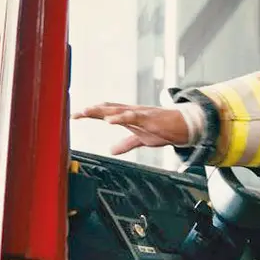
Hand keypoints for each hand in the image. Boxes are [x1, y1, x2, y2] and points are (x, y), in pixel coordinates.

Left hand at [71, 102, 188, 154]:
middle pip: (107, 108)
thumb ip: (126, 144)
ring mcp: (140, 113)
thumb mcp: (141, 139)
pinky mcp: (149, 118)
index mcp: (128, 116)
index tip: (74, 116)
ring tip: (87, 112)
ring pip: (117, 110)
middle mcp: (131, 111)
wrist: (184, 125)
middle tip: (75, 113)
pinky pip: (132, 116)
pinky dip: (120, 117)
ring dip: (101, 111)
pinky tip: (110, 120)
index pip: (105, 112)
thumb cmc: (164, 129)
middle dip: (90, 111)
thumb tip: (111, 151)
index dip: (90, 113)